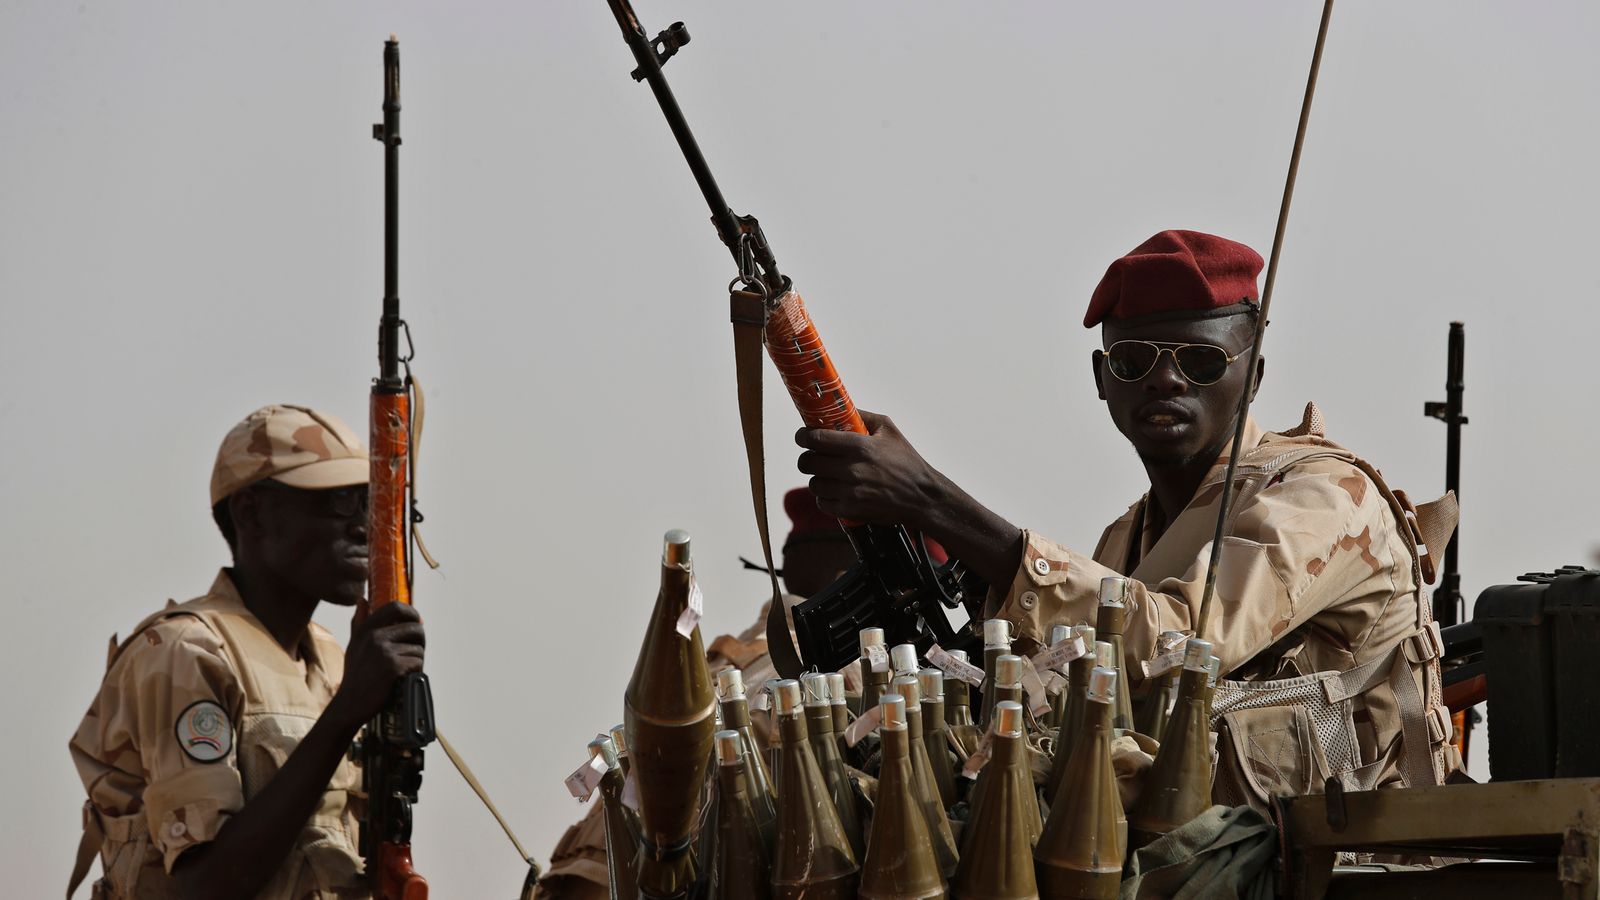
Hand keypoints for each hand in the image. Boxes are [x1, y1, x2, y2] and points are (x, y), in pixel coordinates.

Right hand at [330, 602, 424, 730]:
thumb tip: (363, 600)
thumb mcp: (354, 645)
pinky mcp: (393, 666)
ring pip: (419, 649)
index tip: (417, 622)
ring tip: (404, 670)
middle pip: (415, 628)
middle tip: (415, 653)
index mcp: (367, 628)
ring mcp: (384, 651)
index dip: (412, 613)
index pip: (396, 607)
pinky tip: (404, 678)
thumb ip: (359, 622)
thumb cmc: (355, 675)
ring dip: (417, 661)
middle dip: (421, 640)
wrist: (350, 703)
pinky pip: (417, 662)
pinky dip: (415, 671)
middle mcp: (375, 636)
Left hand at [795, 410, 945, 527]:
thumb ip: (863, 416)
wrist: (922, 497)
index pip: (816, 439)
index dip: (803, 436)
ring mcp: (850, 492)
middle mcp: (853, 469)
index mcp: (860, 446)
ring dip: (818, 478)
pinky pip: (822, 503)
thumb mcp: (889, 430)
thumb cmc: (907, 461)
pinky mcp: (851, 510)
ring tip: (829, 475)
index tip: (802, 436)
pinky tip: (835, 491)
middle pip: (808, 462)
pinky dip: (825, 497)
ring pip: (813, 483)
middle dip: (807, 457)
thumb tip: (840, 408)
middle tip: (814, 456)